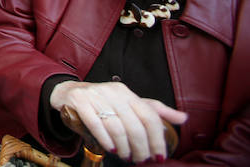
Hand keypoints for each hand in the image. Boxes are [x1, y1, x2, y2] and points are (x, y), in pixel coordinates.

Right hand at [49, 81, 186, 162]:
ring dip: (124, 147)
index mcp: (127, 93)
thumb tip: (183, 118)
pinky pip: (96, 124)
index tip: (159, 155)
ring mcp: (95, 96)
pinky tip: (111, 148)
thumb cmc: (102, 101)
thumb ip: (155, 110)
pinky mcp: (79, 102)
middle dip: (141, 147)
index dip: (157, 139)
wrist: (68, 91)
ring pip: (116, 126)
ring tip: (126, 156)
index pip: (149, 116)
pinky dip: (105, 139)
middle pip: (134, 124)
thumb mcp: (128, 102)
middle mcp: (113, 92)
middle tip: (141, 160)